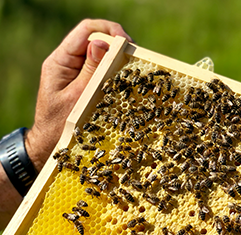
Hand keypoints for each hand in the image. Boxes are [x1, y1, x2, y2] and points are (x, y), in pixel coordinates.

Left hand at [25, 19, 132, 171]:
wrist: (50, 142)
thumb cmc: (60, 125)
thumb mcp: (77, 98)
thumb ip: (90, 71)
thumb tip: (102, 43)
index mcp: (60, 61)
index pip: (85, 31)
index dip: (108, 30)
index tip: (126, 42)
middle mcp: (68, 61)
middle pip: (95, 38)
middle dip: (116, 43)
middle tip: (133, 55)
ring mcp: (76, 70)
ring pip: (100, 52)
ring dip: (116, 57)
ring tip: (131, 67)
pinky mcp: (84, 80)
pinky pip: (101, 67)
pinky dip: (113, 69)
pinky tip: (124, 77)